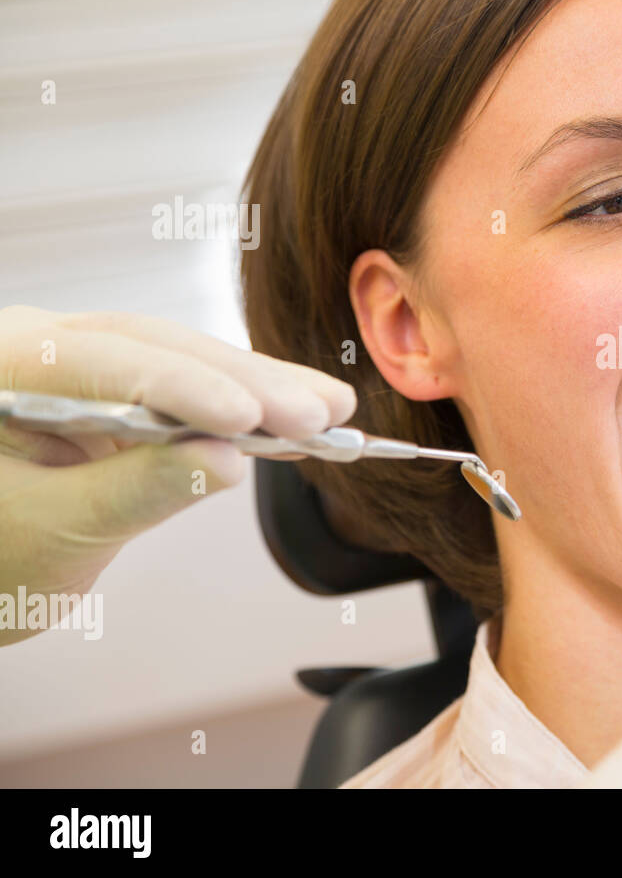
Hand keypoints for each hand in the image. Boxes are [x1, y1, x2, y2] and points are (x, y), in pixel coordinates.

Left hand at [0, 305, 355, 645]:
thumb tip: (223, 462)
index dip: (188, 388)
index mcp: (8, 365)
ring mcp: (85, 370)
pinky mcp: (119, 398)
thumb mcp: (54, 532)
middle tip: (315, 414)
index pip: (112, 363)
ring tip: (329, 411)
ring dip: (261, 390)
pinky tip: (295, 416)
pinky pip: (188, 392)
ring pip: (185, 364)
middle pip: (161, 350)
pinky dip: (244, 408)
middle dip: (246, 383)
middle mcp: (46, 349)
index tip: (248, 418)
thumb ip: (138, 489)